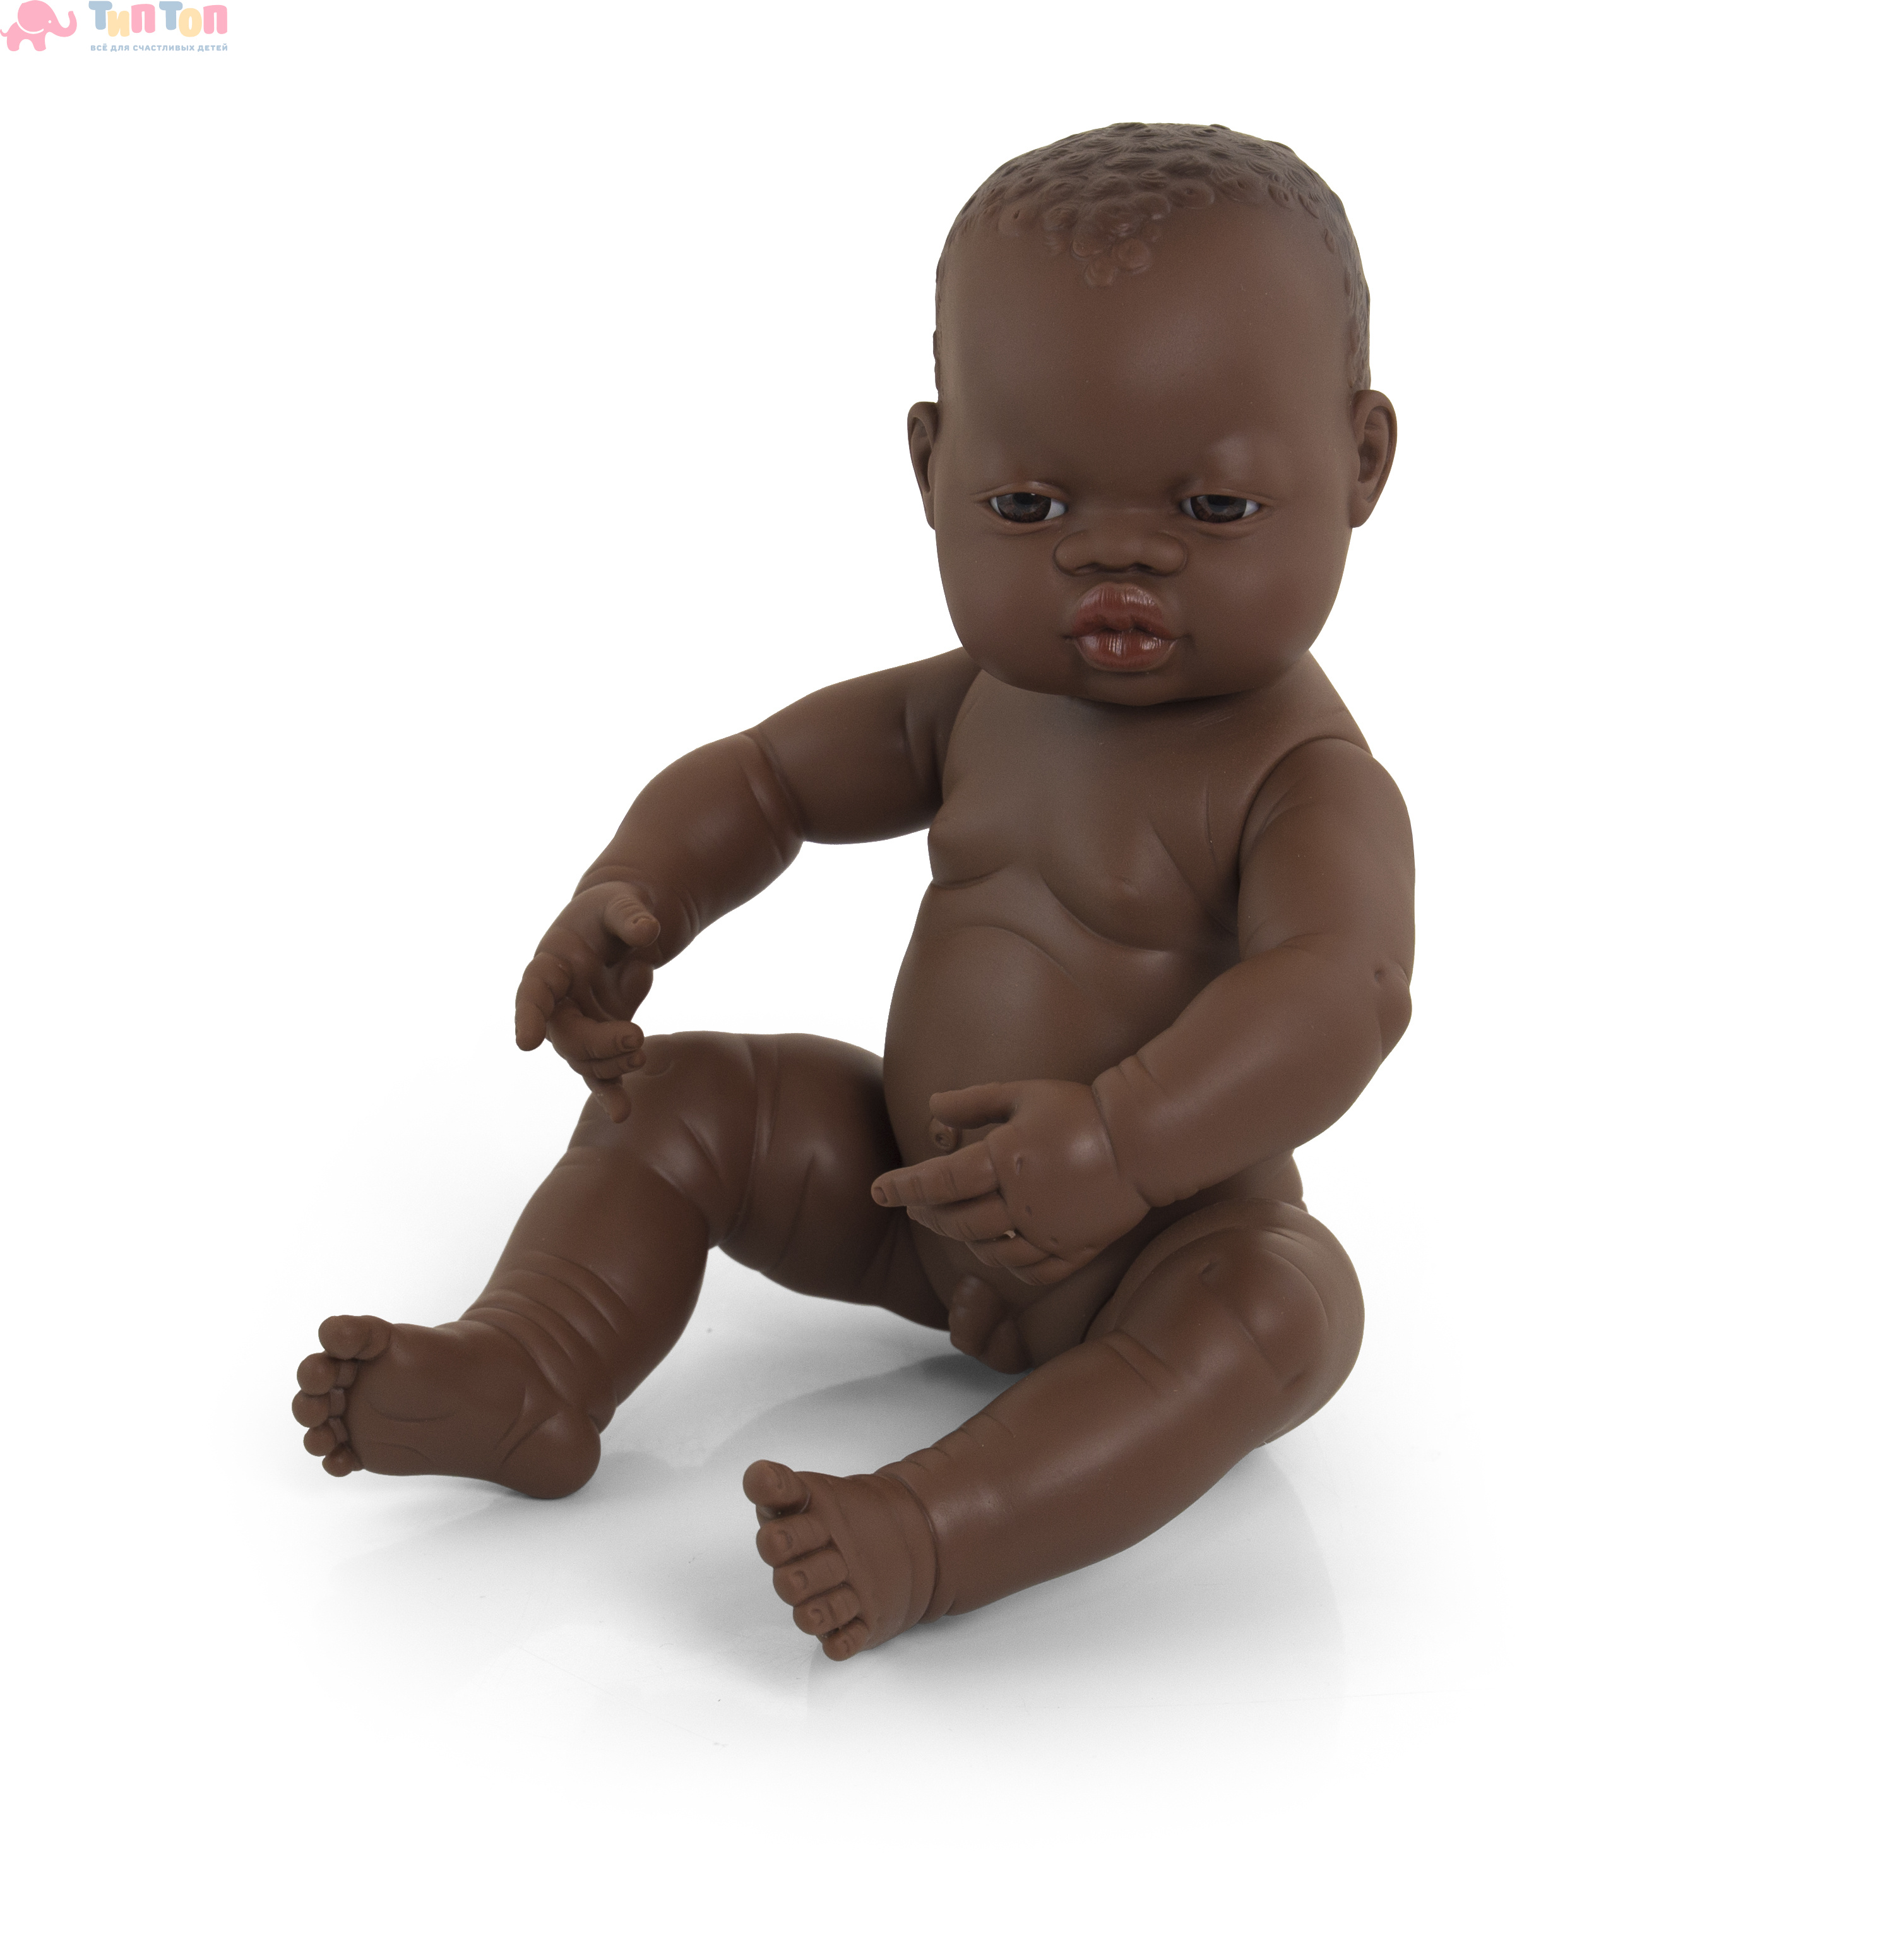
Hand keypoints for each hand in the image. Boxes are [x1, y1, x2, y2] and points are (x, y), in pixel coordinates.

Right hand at [513, 881, 660, 1120]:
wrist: (624, 926)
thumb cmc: (614, 908)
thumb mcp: (620, 900)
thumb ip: (629, 915)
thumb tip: (647, 934)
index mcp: (553, 963)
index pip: (535, 990)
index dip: (529, 1015)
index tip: (527, 1042)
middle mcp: (560, 1000)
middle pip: (566, 1034)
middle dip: (598, 1043)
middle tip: (636, 1037)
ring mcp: (581, 1021)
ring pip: (585, 1058)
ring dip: (612, 1063)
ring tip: (641, 1054)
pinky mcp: (603, 1037)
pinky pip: (602, 1071)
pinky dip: (611, 1091)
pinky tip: (622, 1113)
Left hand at [870, 1079, 1149, 1286]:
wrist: (1144, 1139)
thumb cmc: (1080, 1109)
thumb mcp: (1023, 1092)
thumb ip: (973, 1101)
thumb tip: (930, 1106)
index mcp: (1004, 1160)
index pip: (938, 1182)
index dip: (903, 1187)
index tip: (878, 1190)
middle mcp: (1020, 1203)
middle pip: (957, 1221)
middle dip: (928, 1215)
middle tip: (915, 1206)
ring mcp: (1048, 1232)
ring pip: (989, 1251)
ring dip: (964, 1239)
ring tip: (956, 1224)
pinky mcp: (1074, 1249)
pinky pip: (1030, 1271)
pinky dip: (1008, 1265)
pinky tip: (1001, 1251)